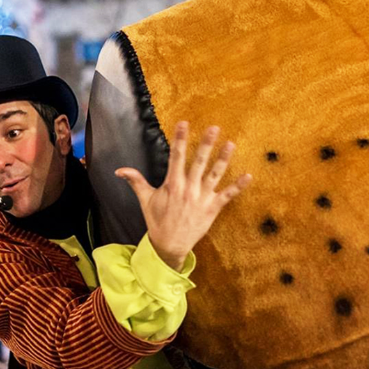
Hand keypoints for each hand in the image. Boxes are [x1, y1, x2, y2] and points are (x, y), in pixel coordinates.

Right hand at [116, 121, 251, 270]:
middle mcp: (188, 188)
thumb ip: (136, 181)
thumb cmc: (157, 220)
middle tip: (214, 128)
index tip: (184, 123)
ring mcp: (202, 198)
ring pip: (215, 174)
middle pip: (198, 162)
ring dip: (223, 159)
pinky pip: (227, 195)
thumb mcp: (145, 200)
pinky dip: (238, 186)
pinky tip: (248, 176)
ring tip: (231, 144)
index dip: (180, 139)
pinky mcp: (212, 208)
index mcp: (172, 184)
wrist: (169, 245)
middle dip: (206, 144)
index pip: (176, 156)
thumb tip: (119, 170)